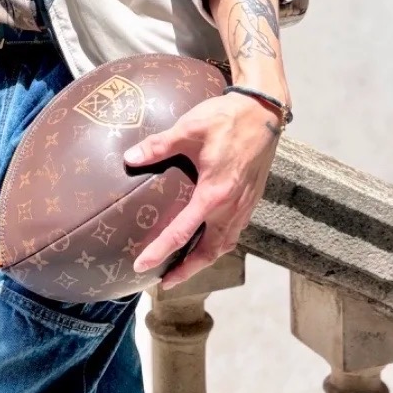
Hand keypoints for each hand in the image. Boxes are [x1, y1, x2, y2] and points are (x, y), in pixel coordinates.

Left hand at [122, 92, 281, 288]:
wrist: (264, 110)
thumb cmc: (226, 118)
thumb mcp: (189, 128)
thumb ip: (159, 145)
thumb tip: (129, 158)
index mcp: (214, 193)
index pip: (182, 233)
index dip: (160, 252)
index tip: (142, 266)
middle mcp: (232, 206)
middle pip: (209, 251)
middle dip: (187, 271)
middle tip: (165, 282)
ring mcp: (245, 204)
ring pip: (225, 244)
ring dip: (205, 259)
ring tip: (186, 267)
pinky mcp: (252, 198)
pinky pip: (235, 231)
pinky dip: (219, 243)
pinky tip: (209, 238)